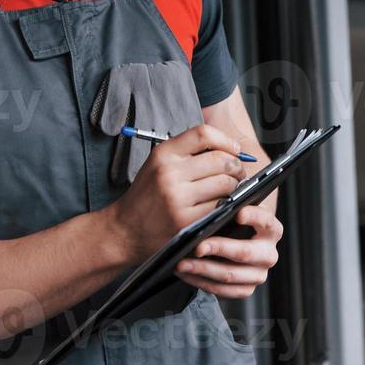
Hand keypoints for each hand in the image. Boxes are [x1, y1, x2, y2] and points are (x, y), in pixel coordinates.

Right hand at [110, 124, 246, 264]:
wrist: (125, 230)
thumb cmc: (147, 195)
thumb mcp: (158, 164)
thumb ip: (187, 152)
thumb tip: (229, 148)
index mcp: (163, 154)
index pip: (204, 134)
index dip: (226, 140)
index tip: (235, 149)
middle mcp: (169, 173)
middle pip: (221, 159)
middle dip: (237, 165)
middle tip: (239, 172)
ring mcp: (178, 198)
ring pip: (225, 183)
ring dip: (235, 185)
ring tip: (231, 188)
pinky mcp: (186, 220)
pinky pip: (220, 206)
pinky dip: (227, 204)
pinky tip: (223, 204)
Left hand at [174, 206, 282, 298]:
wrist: (238, 242)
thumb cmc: (235, 222)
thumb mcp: (238, 211)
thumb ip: (233, 207)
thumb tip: (219, 204)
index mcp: (272, 230)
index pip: (266, 221)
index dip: (253, 217)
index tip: (238, 213)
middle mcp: (269, 254)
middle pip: (244, 252)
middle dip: (219, 248)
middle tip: (198, 246)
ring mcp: (258, 274)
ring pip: (229, 274)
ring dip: (203, 269)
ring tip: (182, 263)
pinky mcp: (246, 289)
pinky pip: (222, 290)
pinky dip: (201, 282)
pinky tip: (186, 273)